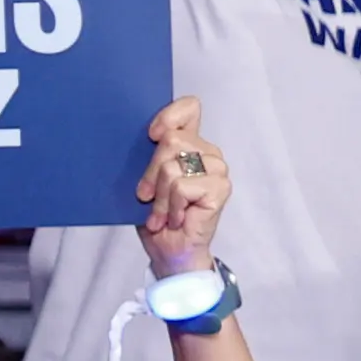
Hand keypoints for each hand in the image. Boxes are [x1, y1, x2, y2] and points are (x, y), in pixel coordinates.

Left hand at [132, 96, 232, 277]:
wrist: (169, 253)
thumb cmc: (157, 218)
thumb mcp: (146, 181)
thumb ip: (149, 156)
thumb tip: (140, 140)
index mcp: (190, 143)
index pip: (189, 108)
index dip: (169, 116)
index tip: (151, 136)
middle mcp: (207, 152)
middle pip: (171, 140)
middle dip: (150, 173)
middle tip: (146, 197)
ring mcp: (217, 169)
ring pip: (172, 166)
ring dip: (159, 196)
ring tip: (161, 213)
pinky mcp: (220, 189)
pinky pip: (181, 186)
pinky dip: (170, 207)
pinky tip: (175, 218)